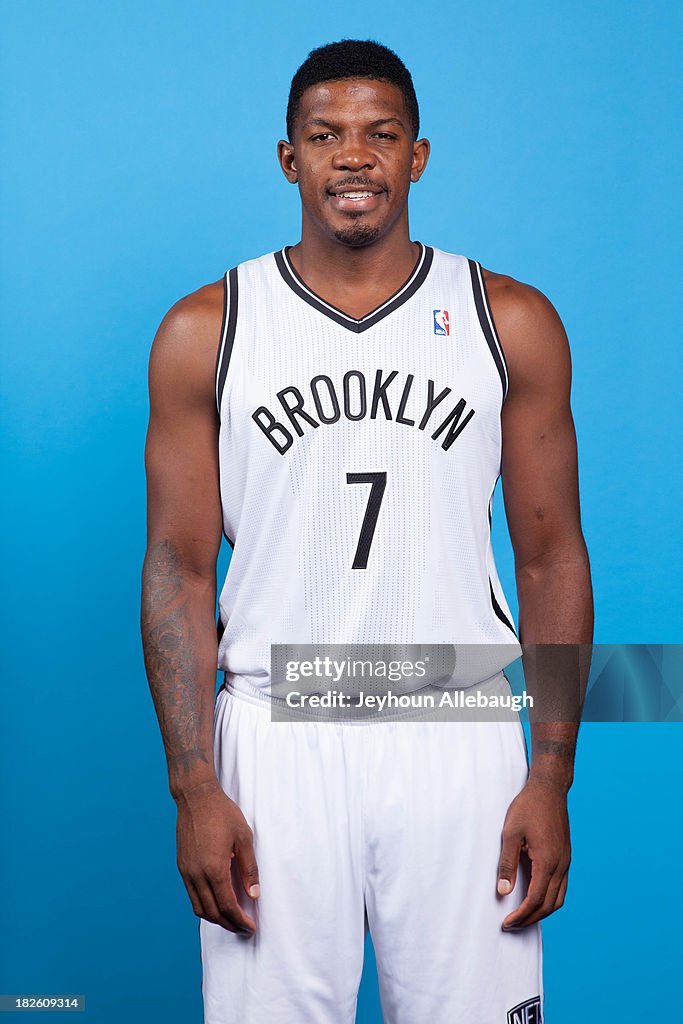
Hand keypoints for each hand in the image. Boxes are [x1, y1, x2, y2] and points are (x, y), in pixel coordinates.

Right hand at [175, 779, 259, 934]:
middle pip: (213, 912)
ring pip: (199, 908)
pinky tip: (217, 901)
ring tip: (232, 919)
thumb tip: (254, 895)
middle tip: (244, 928)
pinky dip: (204, 905)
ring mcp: (186, 872)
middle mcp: (197, 875)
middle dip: (229, 924)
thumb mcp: (244, 838)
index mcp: (214, 869)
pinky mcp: (182, 867)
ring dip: (216, 918)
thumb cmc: (223, 814)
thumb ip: (249, 868)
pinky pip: (192, 895)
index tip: (251, 927)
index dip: (240, 920)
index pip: (228, 906)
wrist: (196, 797)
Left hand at [496, 778, 570, 929]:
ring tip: (522, 917)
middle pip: (549, 905)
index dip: (521, 915)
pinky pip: (561, 887)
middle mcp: (561, 866)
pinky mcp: (565, 857)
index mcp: (547, 862)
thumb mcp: (511, 833)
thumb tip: (503, 891)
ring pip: (558, 899)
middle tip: (511, 925)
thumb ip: (507, 863)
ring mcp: (566, 862)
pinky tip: (535, 898)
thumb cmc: (528, 807)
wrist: (549, 789)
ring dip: (541, 912)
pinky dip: (549, 900)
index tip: (506, 923)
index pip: (535, 900)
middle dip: (530, 919)